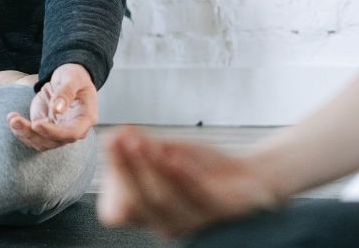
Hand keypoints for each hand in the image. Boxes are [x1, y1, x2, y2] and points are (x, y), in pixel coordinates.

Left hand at [6, 62, 96, 150]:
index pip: (72, 133)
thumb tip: (58, 109)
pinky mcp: (45, 128)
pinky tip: (12, 118)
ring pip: (41, 142)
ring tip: (11, 118)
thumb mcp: (72, 78)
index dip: (54, 132)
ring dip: (24, 133)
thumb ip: (66, 92)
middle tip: (15, 121)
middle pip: (54, 141)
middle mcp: (73, 129)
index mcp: (85, 118)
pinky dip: (21, 130)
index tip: (36, 124)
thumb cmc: (74, 76)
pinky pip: (32, 135)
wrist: (66, 79)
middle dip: (33, 134)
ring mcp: (58, 131)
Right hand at [97, 126, 280, 238]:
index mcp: (148, 212)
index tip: (110, 143)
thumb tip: (112, 135)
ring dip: (149, 168)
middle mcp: (166, 222)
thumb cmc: (200, 168)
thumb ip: (138, 146)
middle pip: (138, 202)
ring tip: (140, 141)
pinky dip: (183, 175)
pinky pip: (198, 195)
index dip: (110, 183)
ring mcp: (193, 219)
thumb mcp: (164, 154)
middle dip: (126, 169)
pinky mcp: (220, 210)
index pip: (116, 212)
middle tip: (119, 139)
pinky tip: (173, 156)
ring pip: (164, 199)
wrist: (248, 176)